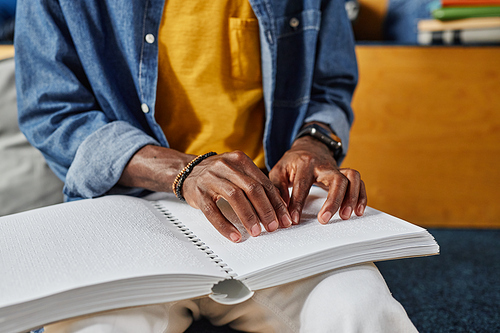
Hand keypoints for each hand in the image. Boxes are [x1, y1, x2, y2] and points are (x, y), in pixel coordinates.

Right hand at [119, 146, 291, 241]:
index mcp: (240, 160)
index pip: (263, 183)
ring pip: (234, 197)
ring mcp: (211, 179)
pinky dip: (225, 225)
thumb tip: (278, 207)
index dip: (276, 202)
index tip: (284, 218)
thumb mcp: (237, 171)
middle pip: (252, 188)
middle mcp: (226, 167)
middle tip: (274, 226)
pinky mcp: (199, 193)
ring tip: (256, 232)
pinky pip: (213, 211)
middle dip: (266, 210)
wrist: (186, 170)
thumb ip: (255, 184)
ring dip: (248, 216)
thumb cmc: (218, 174)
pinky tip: (235, 235)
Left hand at [269, 135, 366, 224]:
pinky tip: (358, 211)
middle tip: (324, 220)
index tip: (294, 219)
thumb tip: (282, 209)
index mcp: (305, 163)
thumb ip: (278, 189)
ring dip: (352, 198)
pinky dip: (362, 196)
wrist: (308, 146)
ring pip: (352, 178)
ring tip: (345, 216)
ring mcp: (337, 168)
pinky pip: (359, 182)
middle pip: (336, 180)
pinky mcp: (345, 173)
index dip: (297, 204)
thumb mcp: (279, 170)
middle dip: (332, 201)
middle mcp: (324, 165)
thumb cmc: (292, 162)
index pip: (302, 185)